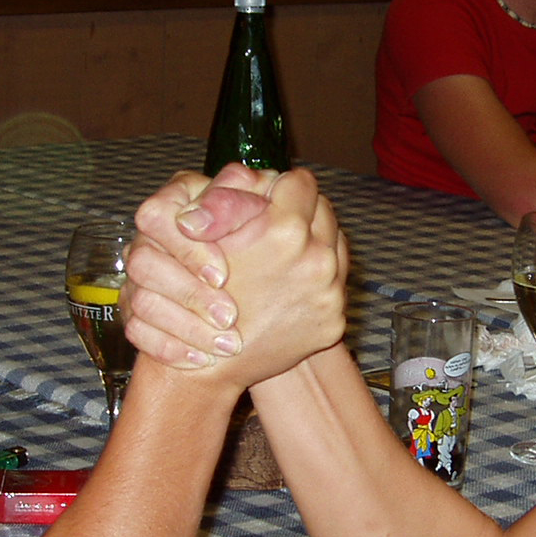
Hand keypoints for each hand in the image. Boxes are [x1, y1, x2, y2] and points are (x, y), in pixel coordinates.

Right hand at [127, 168, 348, 380]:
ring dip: (314, 242)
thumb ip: (237, 197)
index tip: (273, 195)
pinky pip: (336, 283)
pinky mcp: (334, 320)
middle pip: (324, 211)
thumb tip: (260, 176)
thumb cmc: (199, 295)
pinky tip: (292, 283)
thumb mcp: (208, 235)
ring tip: (288, 251)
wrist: (211, 360)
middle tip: (282, 220)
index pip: (301, 183)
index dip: (283, 186)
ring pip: (336, 244)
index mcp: (284, 230)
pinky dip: (318, 278)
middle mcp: (316, 259)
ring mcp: (330, 292)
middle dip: (303, 211)